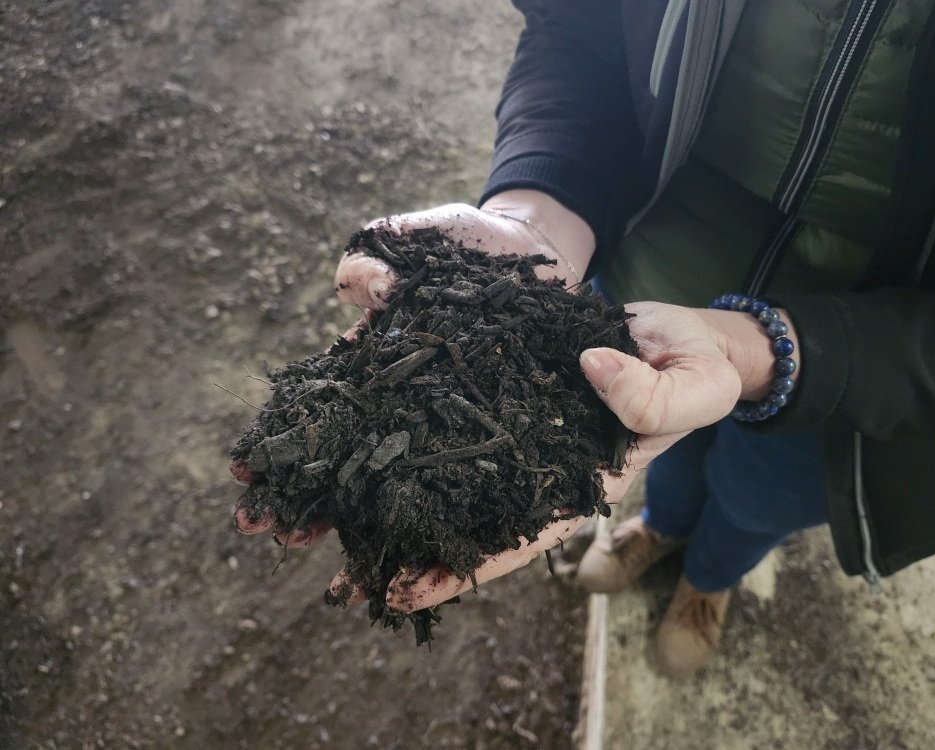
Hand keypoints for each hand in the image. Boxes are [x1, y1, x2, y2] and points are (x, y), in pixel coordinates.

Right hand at [232, 190, 596, 543]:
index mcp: (376, 364)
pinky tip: (428, 579)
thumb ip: (377, 255)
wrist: (536, 256)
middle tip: (276, 535)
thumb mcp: (418, 237)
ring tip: (344, 579)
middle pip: (352, 462)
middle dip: (311, 501)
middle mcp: (407, 404)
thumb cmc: (468, 244)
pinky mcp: (504, 440)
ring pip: (407, 491)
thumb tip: (364, 291)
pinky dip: (454, 536)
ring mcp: (453, 425)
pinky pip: (479, 493)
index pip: (320, 411)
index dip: (280, 442)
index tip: (242, 475)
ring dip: (372, 534)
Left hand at [381, 301, 799, 610]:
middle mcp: (543, 463)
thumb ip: (653, 396)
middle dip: (415, 546)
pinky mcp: (507, 385)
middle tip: (346, 578)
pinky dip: (417, 426)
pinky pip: (458, 409)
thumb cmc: (696, 367)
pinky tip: (372, 434)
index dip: (468, 568)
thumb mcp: (694, 385)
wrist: (678, 328)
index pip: (521, 538)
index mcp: (585, 482)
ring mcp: (521, 427)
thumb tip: (590, 371)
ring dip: (401, 492)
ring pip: (455, 467)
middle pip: (474, 515)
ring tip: (336, 519)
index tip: (406, 593)